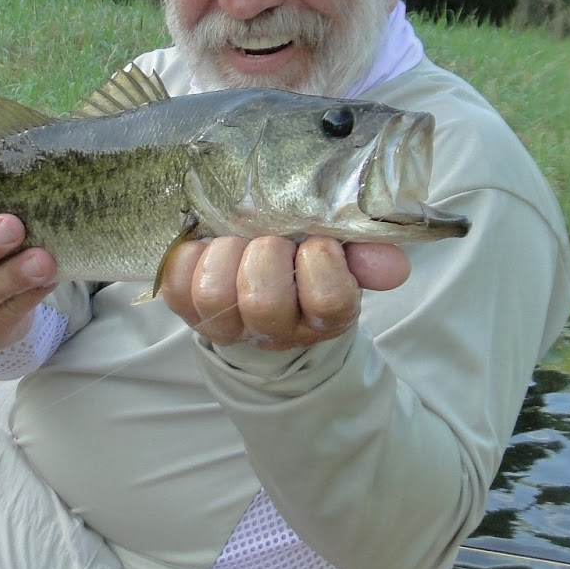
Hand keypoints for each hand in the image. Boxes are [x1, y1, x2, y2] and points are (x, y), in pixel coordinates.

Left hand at [160, 236, 409, 350]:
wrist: (261, 285)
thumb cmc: (305, 265)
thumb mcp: (344, 258)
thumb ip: (369, 255)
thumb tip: (393, 265)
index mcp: (320, 317)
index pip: (329, 300)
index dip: (321, 261)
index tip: (317, 241)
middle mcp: (271, 330)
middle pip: (264, 301)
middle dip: (266, 254)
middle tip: (270, 237)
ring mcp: (225, 324)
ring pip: (215, 293)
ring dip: (225, 254)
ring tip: (235, 240)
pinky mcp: (186, 308)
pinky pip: (176, 282)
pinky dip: (189, 254)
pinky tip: (205, 242)